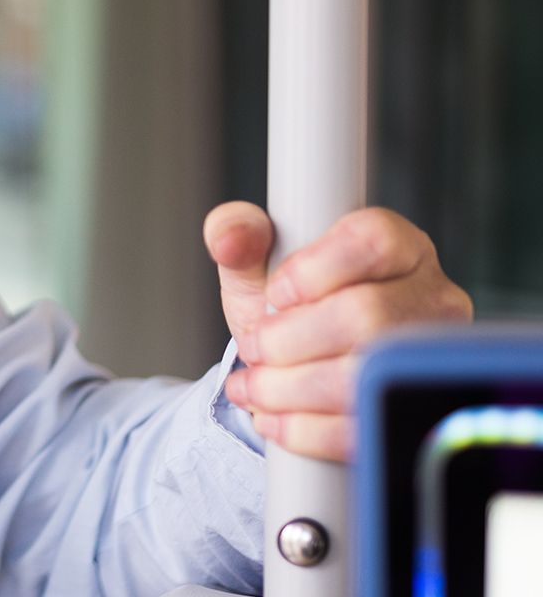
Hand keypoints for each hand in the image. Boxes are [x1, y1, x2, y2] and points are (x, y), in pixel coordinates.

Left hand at [203, 202, 471, 460]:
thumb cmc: (284, 308)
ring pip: (365, 375)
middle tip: (256, 348)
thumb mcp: (254, 264)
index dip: (314, 270)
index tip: (275, 293)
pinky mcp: (413, 411)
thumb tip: (232, 236)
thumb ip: (235, 233)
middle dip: (290, 339)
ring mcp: (430, 359)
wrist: (294, 371)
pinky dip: (305, 429)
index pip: (374, 241)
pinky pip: (364, 427)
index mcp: (398, 247)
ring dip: (290, 387)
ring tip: (254, 386)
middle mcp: (431, 298)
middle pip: (368, 315)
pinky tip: (274, 418)